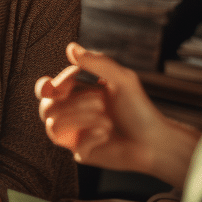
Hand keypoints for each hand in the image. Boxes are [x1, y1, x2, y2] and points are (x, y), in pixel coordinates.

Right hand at [36, 42, 198, 187]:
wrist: (155, 141)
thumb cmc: (140, 109)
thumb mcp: (122, 79)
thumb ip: (96, 62)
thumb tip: (71, 47)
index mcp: (77, 95)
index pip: (47, 89)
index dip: (54, 82)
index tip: (76, 73)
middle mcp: (72, 115)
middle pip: (46, 107)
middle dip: (73, 103)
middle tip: (99, 103)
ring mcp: (75, 135)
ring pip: (53, 126)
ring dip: (82, 118)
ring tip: (106, 120)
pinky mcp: (82, 154)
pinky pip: (74, 144)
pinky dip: (93, 136)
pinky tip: (107, 134)